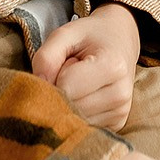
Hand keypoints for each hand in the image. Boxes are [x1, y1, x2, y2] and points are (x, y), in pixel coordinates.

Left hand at [32, 3, 140, 128]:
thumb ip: (46, 57)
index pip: (66, 88)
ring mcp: (120, 112)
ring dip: (67, 103)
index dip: (54, 77)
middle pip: (69, 107)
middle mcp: (120, 94)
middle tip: (70, 71)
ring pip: (74, 120)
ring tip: (79, 83)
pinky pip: (83, 126)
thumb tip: (37, 88)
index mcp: (112, 67)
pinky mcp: (117, 123)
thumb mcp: (66, 33)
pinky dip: (76, 113)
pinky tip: (85, 95)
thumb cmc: (92, 36)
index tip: (64, 62)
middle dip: (59, 92)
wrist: (122, 40)